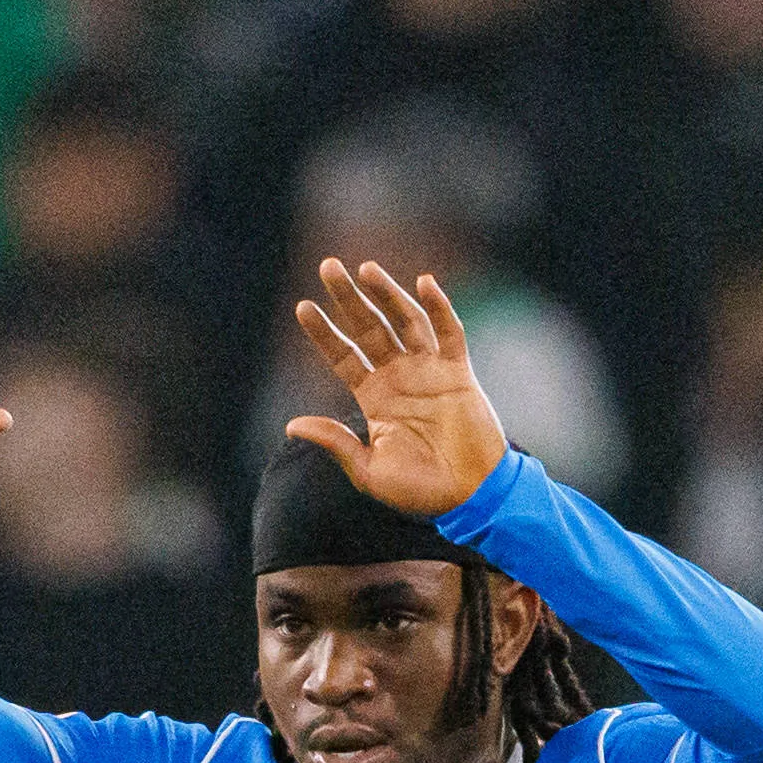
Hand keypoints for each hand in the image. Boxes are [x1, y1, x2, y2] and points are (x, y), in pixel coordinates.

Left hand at [285, 257, 511, 517]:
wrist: (470, 495)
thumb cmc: (420, 490)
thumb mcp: (369, 471)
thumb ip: (336, 443)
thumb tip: (292, 425)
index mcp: (374, 398)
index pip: (343, 356)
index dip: (323, 333)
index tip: (302, 307)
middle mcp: (398, 377)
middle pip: (368, 328)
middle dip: (348, 299)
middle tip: (328, 266)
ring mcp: (429, 371)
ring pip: (405, 321)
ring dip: (387, 293)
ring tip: (365, 269)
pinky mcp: (458, 372)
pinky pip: (449, 332)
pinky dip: (439, 307)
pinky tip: (423, 282)